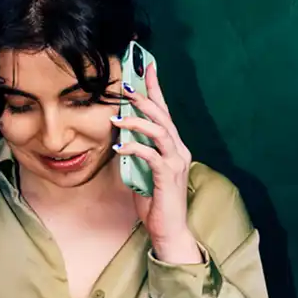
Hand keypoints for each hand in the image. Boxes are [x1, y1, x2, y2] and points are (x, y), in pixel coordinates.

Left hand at [113, 61, 202, 263]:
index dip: (155, 89)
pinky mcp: (168, 175)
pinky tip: (119, 145)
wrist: (169, 231)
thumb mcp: (141, 173)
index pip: (165, 112)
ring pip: (160, 131)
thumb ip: (136, 155)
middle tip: (125, 86)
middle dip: (145, 98)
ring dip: (138, 120)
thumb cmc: (155, 204)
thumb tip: (121, 138)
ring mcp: (176, 162)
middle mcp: (179, 150)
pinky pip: (151, 154)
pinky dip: (134, 147)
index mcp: (174, 147)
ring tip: (118, 116)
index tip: (146, 67)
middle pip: (164, 116)